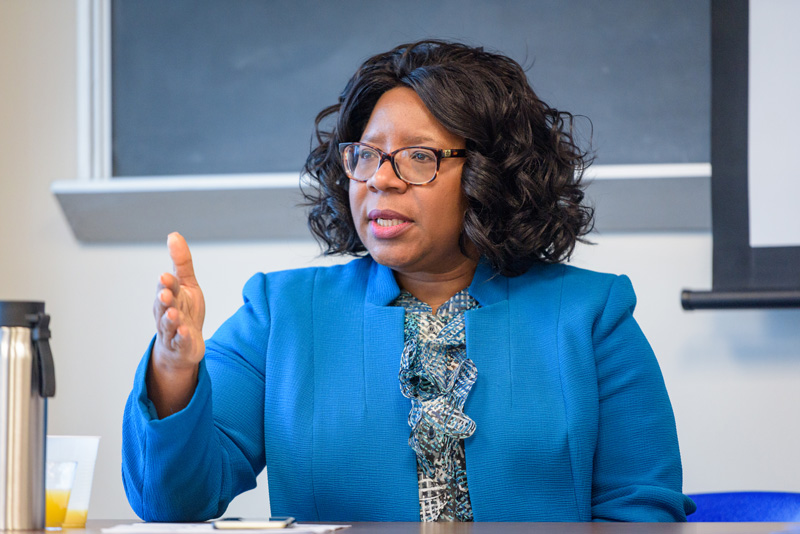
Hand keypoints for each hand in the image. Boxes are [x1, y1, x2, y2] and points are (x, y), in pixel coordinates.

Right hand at [148, 232, 205, 416]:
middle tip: (164, 293)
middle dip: (163, 300)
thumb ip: (181, 262)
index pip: (167, 287)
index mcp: (169, 296)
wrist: (185, 344)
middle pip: (163, 306)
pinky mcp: (181, 345)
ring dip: (171, 320)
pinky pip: (180, 342)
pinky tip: (185, 332)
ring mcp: (173, 331)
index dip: (167, 283)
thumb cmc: (185, 310)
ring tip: (174, 314)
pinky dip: (182, 338)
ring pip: (169, 325)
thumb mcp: (187, 284)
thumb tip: (173, 235)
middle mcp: (167, 313)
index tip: (165, 276)